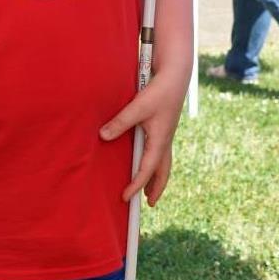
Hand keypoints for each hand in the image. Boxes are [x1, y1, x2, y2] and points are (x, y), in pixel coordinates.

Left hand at [99, 64, 187, 205]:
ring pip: (164, 162)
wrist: (176, 76)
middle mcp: (165, 140)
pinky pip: (161, 152)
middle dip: (156, 188)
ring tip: (150, 189)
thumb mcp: (138, 106)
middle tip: (150, 203)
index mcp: (160, 140)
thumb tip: (103, 136)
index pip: (147, 169)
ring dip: (158, 177)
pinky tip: (149, 160)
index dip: (136, 185)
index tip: (125, 198)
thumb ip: (120, 122)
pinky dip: (157, 163)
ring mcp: (166, 134)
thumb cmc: (158, 91)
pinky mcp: (164, 127)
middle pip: (163, 171)